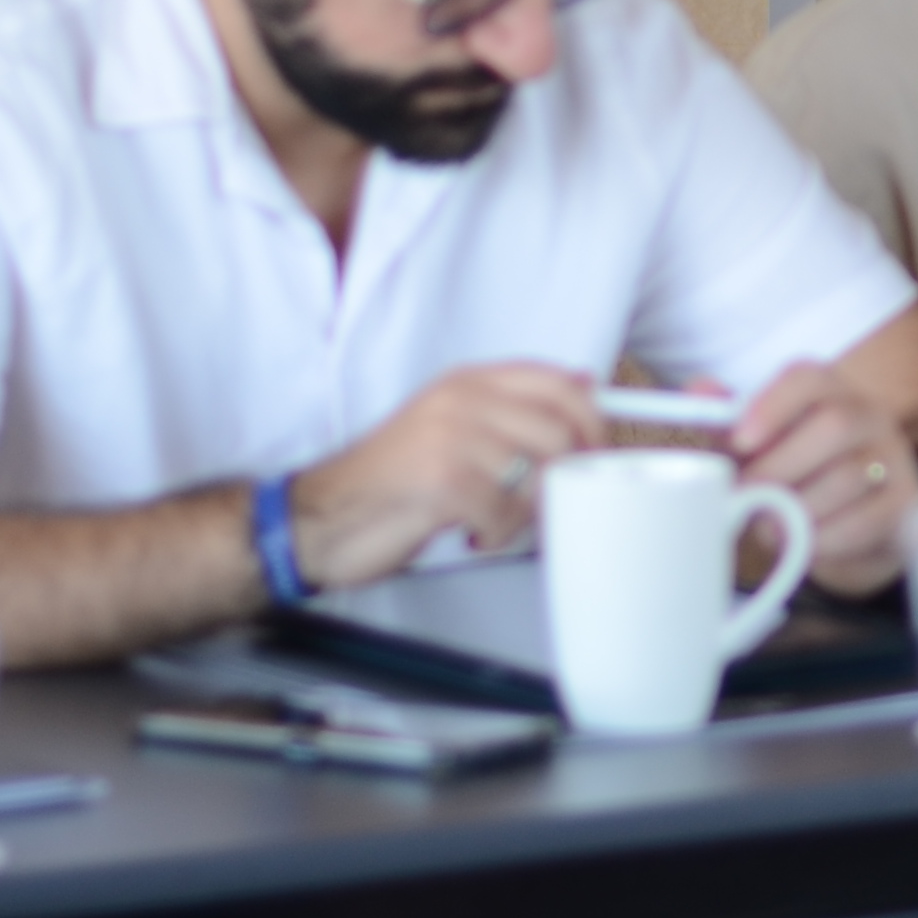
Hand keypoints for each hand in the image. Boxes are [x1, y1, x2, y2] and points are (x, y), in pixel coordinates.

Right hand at [292, 361, 603, 591]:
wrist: (320, 518)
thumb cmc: (389, 481)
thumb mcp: (450, 428)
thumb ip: (510, 408)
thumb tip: (582, 385)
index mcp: (468, 383)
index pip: (559, 383)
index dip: (592, 421)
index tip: (597, 453)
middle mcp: (461, 401)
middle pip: (560, 431)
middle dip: (569, 477)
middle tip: (551, 504)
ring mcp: (450, 438)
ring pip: (538, 475)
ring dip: (529, 513)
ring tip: (500, 520)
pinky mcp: (441, 481)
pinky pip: (506, 511)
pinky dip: (499, 534)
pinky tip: (474, 533)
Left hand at [732, 360, 917, 595]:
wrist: (856, 528)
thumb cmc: (799, 477)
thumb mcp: (762, 449)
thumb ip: (729, 421)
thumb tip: (700, 389)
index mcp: (829, 390)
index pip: (809, 377)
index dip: (773, 405)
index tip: (740, 440)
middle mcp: (869, 414)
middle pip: (835, 425)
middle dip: (780, 468)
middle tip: (746, 498)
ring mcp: (893, 458)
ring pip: (848, 476)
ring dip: (798, 509)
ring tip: (770, 526)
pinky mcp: (906, 503)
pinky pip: (865, 520)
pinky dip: (824, 538)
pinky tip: (804, 543)